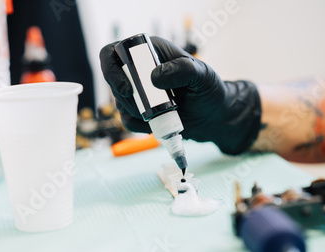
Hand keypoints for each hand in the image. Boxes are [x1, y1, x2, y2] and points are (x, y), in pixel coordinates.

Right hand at [99, 36, 261, 154]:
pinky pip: (127, 121)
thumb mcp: (203, 75)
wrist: (214, 117)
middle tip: (149, 108)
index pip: (112, 53)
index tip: (125, 88)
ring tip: (164, 113)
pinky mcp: (138, 112)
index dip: (110, 69)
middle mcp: (137, 70)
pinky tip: (158, 123)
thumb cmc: (209, 90)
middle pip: (112, 81)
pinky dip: (140, 126)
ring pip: (119, 103)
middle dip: (127, 99)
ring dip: (137, 113)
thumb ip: (183, 70)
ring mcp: (136, 92)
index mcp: (148, 52)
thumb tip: (154, 78)